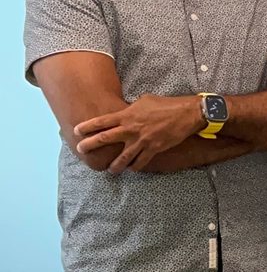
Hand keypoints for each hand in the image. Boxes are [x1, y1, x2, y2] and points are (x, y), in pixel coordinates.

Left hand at [74, 94, 200, 170]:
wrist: (185, 114)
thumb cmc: (165, 104)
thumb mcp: (144, 100)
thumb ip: (131, 109)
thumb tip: (125, 112)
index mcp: (127, 115)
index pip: (101, 121)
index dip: (87, 126)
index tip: (76, 131)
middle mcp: (130, 129)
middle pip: (105, 139)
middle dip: (90, 145)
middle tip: (81, 150)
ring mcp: (141, 141)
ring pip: (122, 157)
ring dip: (114, 165)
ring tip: (109, 170)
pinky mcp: (153, 149)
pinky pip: (141, 162)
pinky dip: (135, 167)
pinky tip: (132, 169)